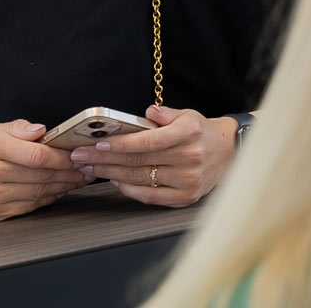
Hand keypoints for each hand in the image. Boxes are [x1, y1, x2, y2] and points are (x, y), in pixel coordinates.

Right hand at [0, 120, 94, 220]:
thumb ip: (17, 128)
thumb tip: (43, 130)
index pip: (36, 155)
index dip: (63, 156)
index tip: (78, 154)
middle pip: (41, 175)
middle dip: (70, 172)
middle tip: (87, 167)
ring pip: (38, 193)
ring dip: (64, 186)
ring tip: (78, 179)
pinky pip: (28, 207)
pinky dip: (47, 199)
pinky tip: (58, 191)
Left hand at [69, 105, 236, 207]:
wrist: (229, 153)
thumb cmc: (201, 132)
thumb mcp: (187, 115)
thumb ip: (165, 114)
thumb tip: (146, 113)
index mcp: (188, 133)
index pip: (146, 141)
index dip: (119, 144)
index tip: (96, 143)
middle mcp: (188, 158)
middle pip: (137, 161)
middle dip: (104, 159)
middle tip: (81, 157)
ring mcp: (187, 180)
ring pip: (139, 179)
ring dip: (110, 174)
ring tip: (91, 167)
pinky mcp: (185, 197)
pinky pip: (149, 196)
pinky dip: (129, 189)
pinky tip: (114, 180)